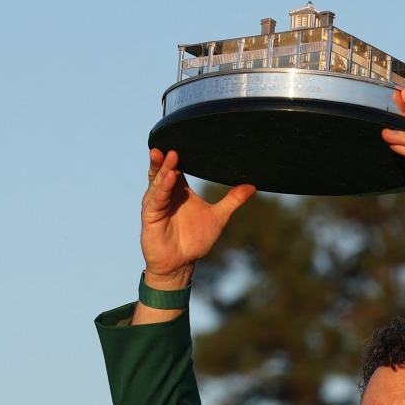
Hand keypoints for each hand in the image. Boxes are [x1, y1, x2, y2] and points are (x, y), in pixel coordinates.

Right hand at [140, 149, 255, 289]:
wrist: (181, 264)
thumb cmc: (195, 240)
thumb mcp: (218, 217)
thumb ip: (232, 200)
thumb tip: (253, 186)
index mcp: (179, 191)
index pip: (176, 168)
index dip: (178, 157)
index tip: (183, 141)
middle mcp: (165, 194)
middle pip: (163, 171)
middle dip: (167, 159)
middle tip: (172, 145)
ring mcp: (156, 204)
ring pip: (158, 183)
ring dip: (164, 169)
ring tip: (171, 155)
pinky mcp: (151, 217)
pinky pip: (157, 200)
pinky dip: (163, 189)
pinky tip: (170, 179)